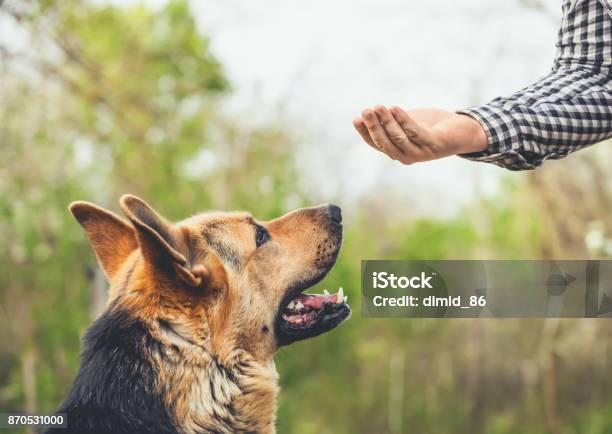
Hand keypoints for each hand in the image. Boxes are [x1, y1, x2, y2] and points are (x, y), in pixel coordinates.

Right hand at [353, 106, 487, 164]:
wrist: (461, 131)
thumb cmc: (431, 126)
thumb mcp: (407, 123)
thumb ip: (390, 122)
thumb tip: (367, 114)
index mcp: (397, 152)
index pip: (376, 144)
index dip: (365, 132)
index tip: (356, 118)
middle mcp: (406, 156)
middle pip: (385, 143)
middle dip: (373, 126)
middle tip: (365, 111)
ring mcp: (420, 153)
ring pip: (398, 138)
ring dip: (386, 122)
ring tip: (378, 107)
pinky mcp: (433, 145)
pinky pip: (414, 132)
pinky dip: (403, 120)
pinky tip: (394, 108)